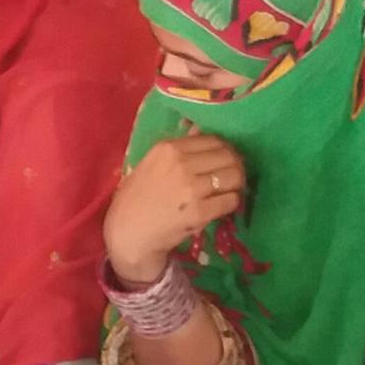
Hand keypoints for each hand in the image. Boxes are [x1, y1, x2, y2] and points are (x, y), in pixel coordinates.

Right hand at [102, 134, 246, 285]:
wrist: (128, 234)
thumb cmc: (135, 199)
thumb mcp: (151, 164)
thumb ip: (178, 148)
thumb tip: (200, 129)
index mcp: (168, 148)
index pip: (212, 140)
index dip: (225, 149)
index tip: (225, 160)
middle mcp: (181, 163)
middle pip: (228, 156)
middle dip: (236, 166)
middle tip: (234, 176)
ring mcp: (191, 188)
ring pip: (234, 177)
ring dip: (237, 184)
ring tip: (230, 190)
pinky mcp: (199, 212)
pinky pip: (230, 201)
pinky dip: (232, 203)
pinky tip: (224, 206)